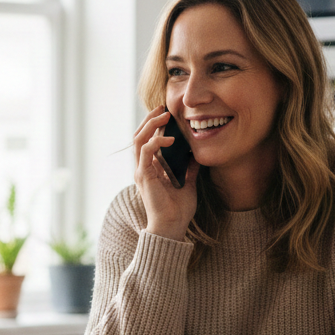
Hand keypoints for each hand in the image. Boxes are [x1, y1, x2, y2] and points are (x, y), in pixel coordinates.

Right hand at [134, 106, 198, 240]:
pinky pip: (146, 151)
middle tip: (163, 108)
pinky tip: (170, 139)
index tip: (167, 113)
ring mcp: (141, 171)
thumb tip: (196, 155)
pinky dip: (156, 141)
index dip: (154, 125)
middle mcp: (143, 167)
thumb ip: (189, 169)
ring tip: (164, 116)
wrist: (172, 226)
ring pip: (139, 139)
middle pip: (139, 135)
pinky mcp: (144, 175)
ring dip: (151, 125)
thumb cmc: (178, 209)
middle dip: (150, 119)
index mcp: (150, 168)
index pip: (147, 140)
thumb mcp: (188, 184)